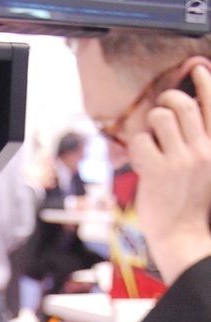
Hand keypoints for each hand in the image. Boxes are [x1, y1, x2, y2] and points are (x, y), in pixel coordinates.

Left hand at [130, 63, 210, 284]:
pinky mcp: (158, 172)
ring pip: (160, 117)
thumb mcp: (205, 168)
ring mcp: (180, 160)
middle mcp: (202, 149)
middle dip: (166, 100)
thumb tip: (183, 112)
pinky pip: (141, 141)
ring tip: (150, 140)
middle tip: (159, 110)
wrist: (182, 235)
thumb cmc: (189, 203)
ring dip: (149, 124)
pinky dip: (137, 148)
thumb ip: (198, 141)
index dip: (205, 80)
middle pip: (182, 104)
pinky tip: (141, 161)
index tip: (197, 68)